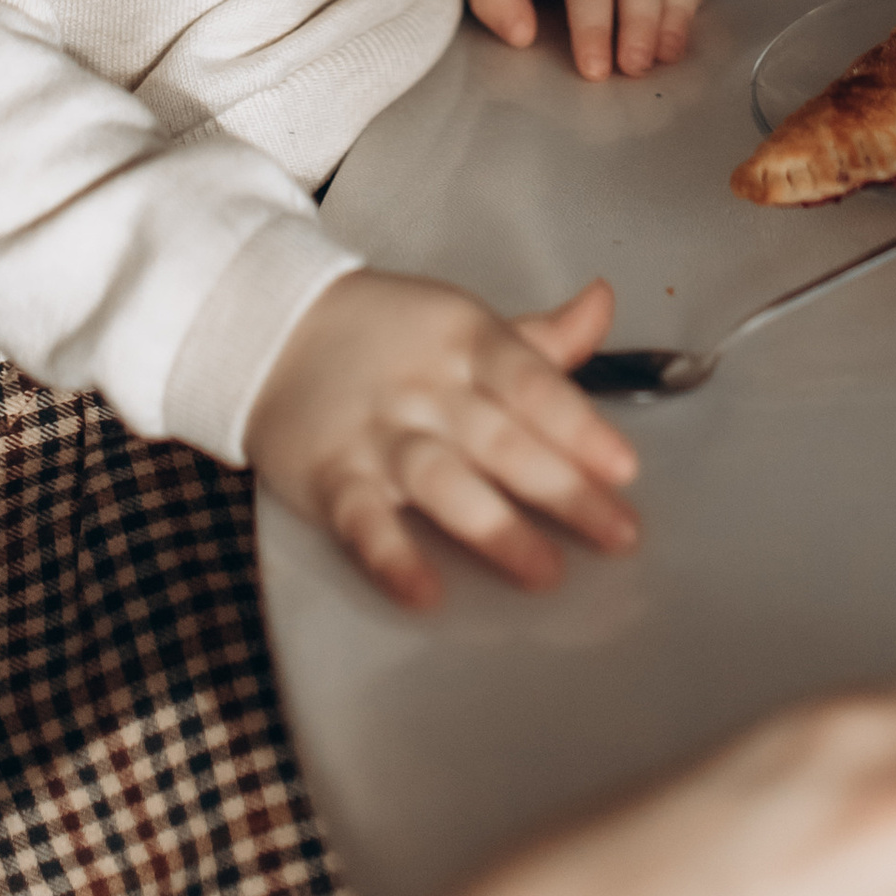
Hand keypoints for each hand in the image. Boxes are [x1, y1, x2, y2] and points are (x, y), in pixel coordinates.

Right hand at [245, 265, 638, 609]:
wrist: (272, 329)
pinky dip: (392, 557)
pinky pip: (363, 520)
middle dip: (563, 488)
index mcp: (466, 342)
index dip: (579, 426)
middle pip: (501, 438)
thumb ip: (539, 335)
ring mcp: (377, 433)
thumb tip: (604, 302)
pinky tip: (425, 593)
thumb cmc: (388, 334)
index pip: (532, 382)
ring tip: (545, 573)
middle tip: (617, 535)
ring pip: (441, 480)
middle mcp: (426, 387)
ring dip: (494, 527)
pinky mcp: (331, 475)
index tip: (623, 468)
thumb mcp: (462, 322)